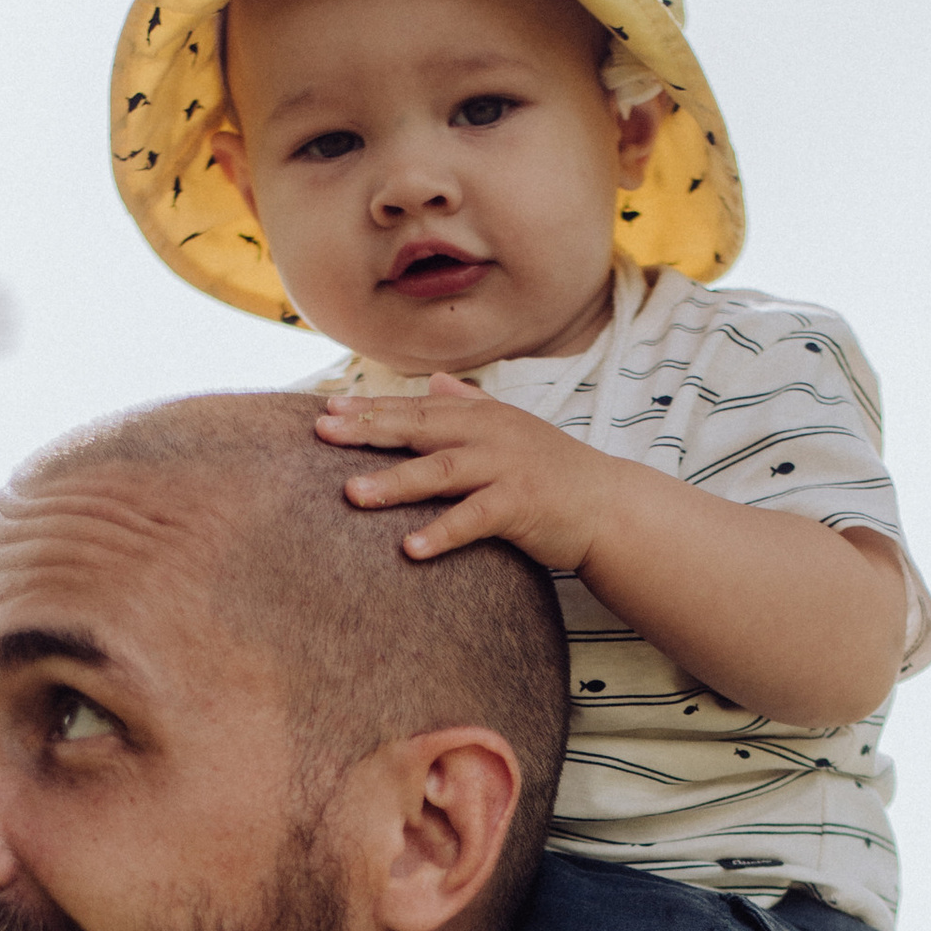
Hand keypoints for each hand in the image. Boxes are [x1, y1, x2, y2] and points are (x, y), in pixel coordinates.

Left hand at [319, 380, 650, 577]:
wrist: (608, 506)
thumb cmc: (552, 472)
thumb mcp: (511, 431)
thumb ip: (471, 405)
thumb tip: (436, 382)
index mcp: (482, 416)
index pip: (416, 408)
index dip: (371, 408)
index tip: (326, 409)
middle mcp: (490, 434)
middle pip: (419, 428)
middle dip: (368, 430)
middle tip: (322, 433)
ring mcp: (506, 468)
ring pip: (440, 471)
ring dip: (394, 483)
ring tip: (351, 494)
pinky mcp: (521, 505)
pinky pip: (474, 519)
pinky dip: (442, 532)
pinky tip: (410, 548)